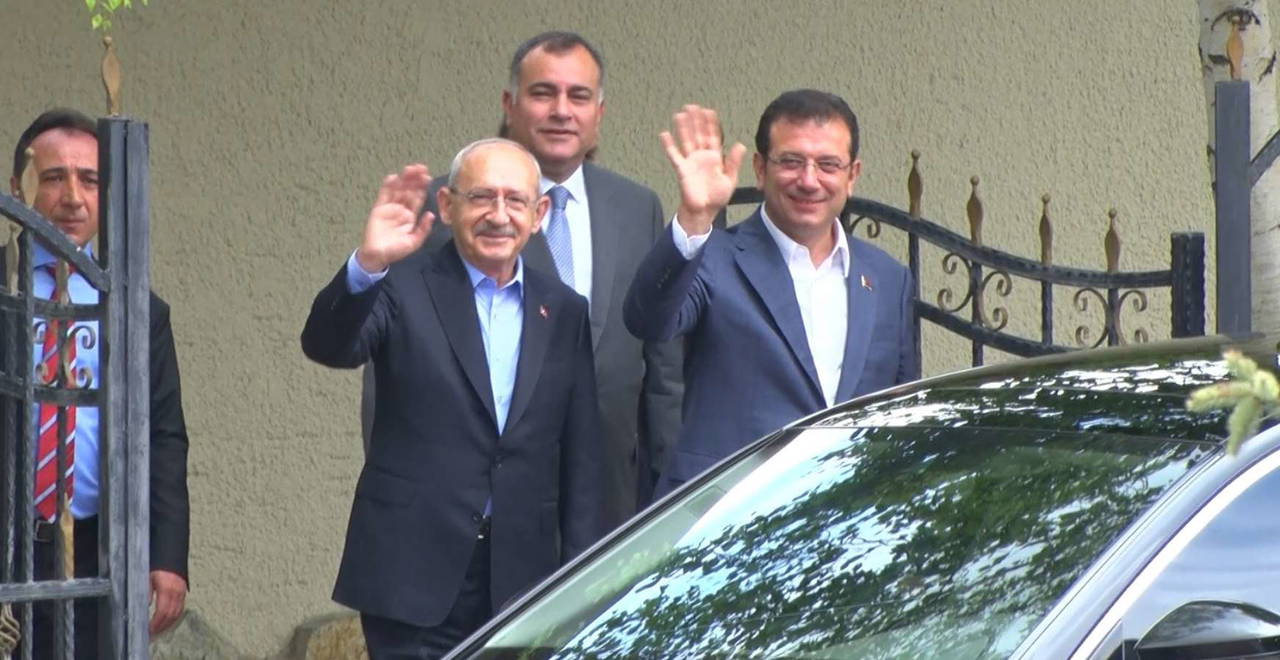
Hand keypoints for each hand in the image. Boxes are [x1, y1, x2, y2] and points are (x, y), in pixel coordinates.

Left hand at [149, 569, 186, 634]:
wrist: (171, 557)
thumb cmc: (158, 567)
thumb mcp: (148, 578)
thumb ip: (146, 592)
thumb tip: (145, 605)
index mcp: (167, 589)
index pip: (162, 611)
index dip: (156, 623)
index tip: (149, 630)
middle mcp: (176, 593)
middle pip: (170, 615)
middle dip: (161, 627)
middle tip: (152, 634)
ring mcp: (181, 594)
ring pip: (177, 614)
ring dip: (167, 624)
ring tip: (158, 631)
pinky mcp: (184, 594)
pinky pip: (180, 609)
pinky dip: (173, 618)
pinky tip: (167, 622)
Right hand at [356, 164, 435, 271]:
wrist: (377, 256)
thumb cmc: (395, 251)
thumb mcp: (413, 242)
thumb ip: (423, 229)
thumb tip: (431, 215)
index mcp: (411, 216)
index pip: (418, 198)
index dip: (422, 188)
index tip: (427, 177)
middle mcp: (401, 209)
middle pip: (408, 190)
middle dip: (414, 179)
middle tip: (420, 167)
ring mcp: (390, 208)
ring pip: (397, 189)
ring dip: (403, 179)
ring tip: (409, 168)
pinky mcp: (379, 208)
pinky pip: (384, 195)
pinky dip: (387, 186)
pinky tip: (393, 177)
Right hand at [659, 105, 746, 236]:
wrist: (704, 211)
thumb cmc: (716, 197)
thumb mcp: (730, 178)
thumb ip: (734, 162)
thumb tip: (741, 145)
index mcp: (715, 158)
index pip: (713, 136)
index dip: (711, 124)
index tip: (709, 112)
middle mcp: (702, 157)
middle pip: (698, 134)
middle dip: (696, 120)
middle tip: (693, 106)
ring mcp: (691, 162)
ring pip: (686, 140)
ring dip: (683, 128)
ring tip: (680, 114)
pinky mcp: (682, 169)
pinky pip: (674, 155)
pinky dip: (669, 145)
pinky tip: (665, 134)